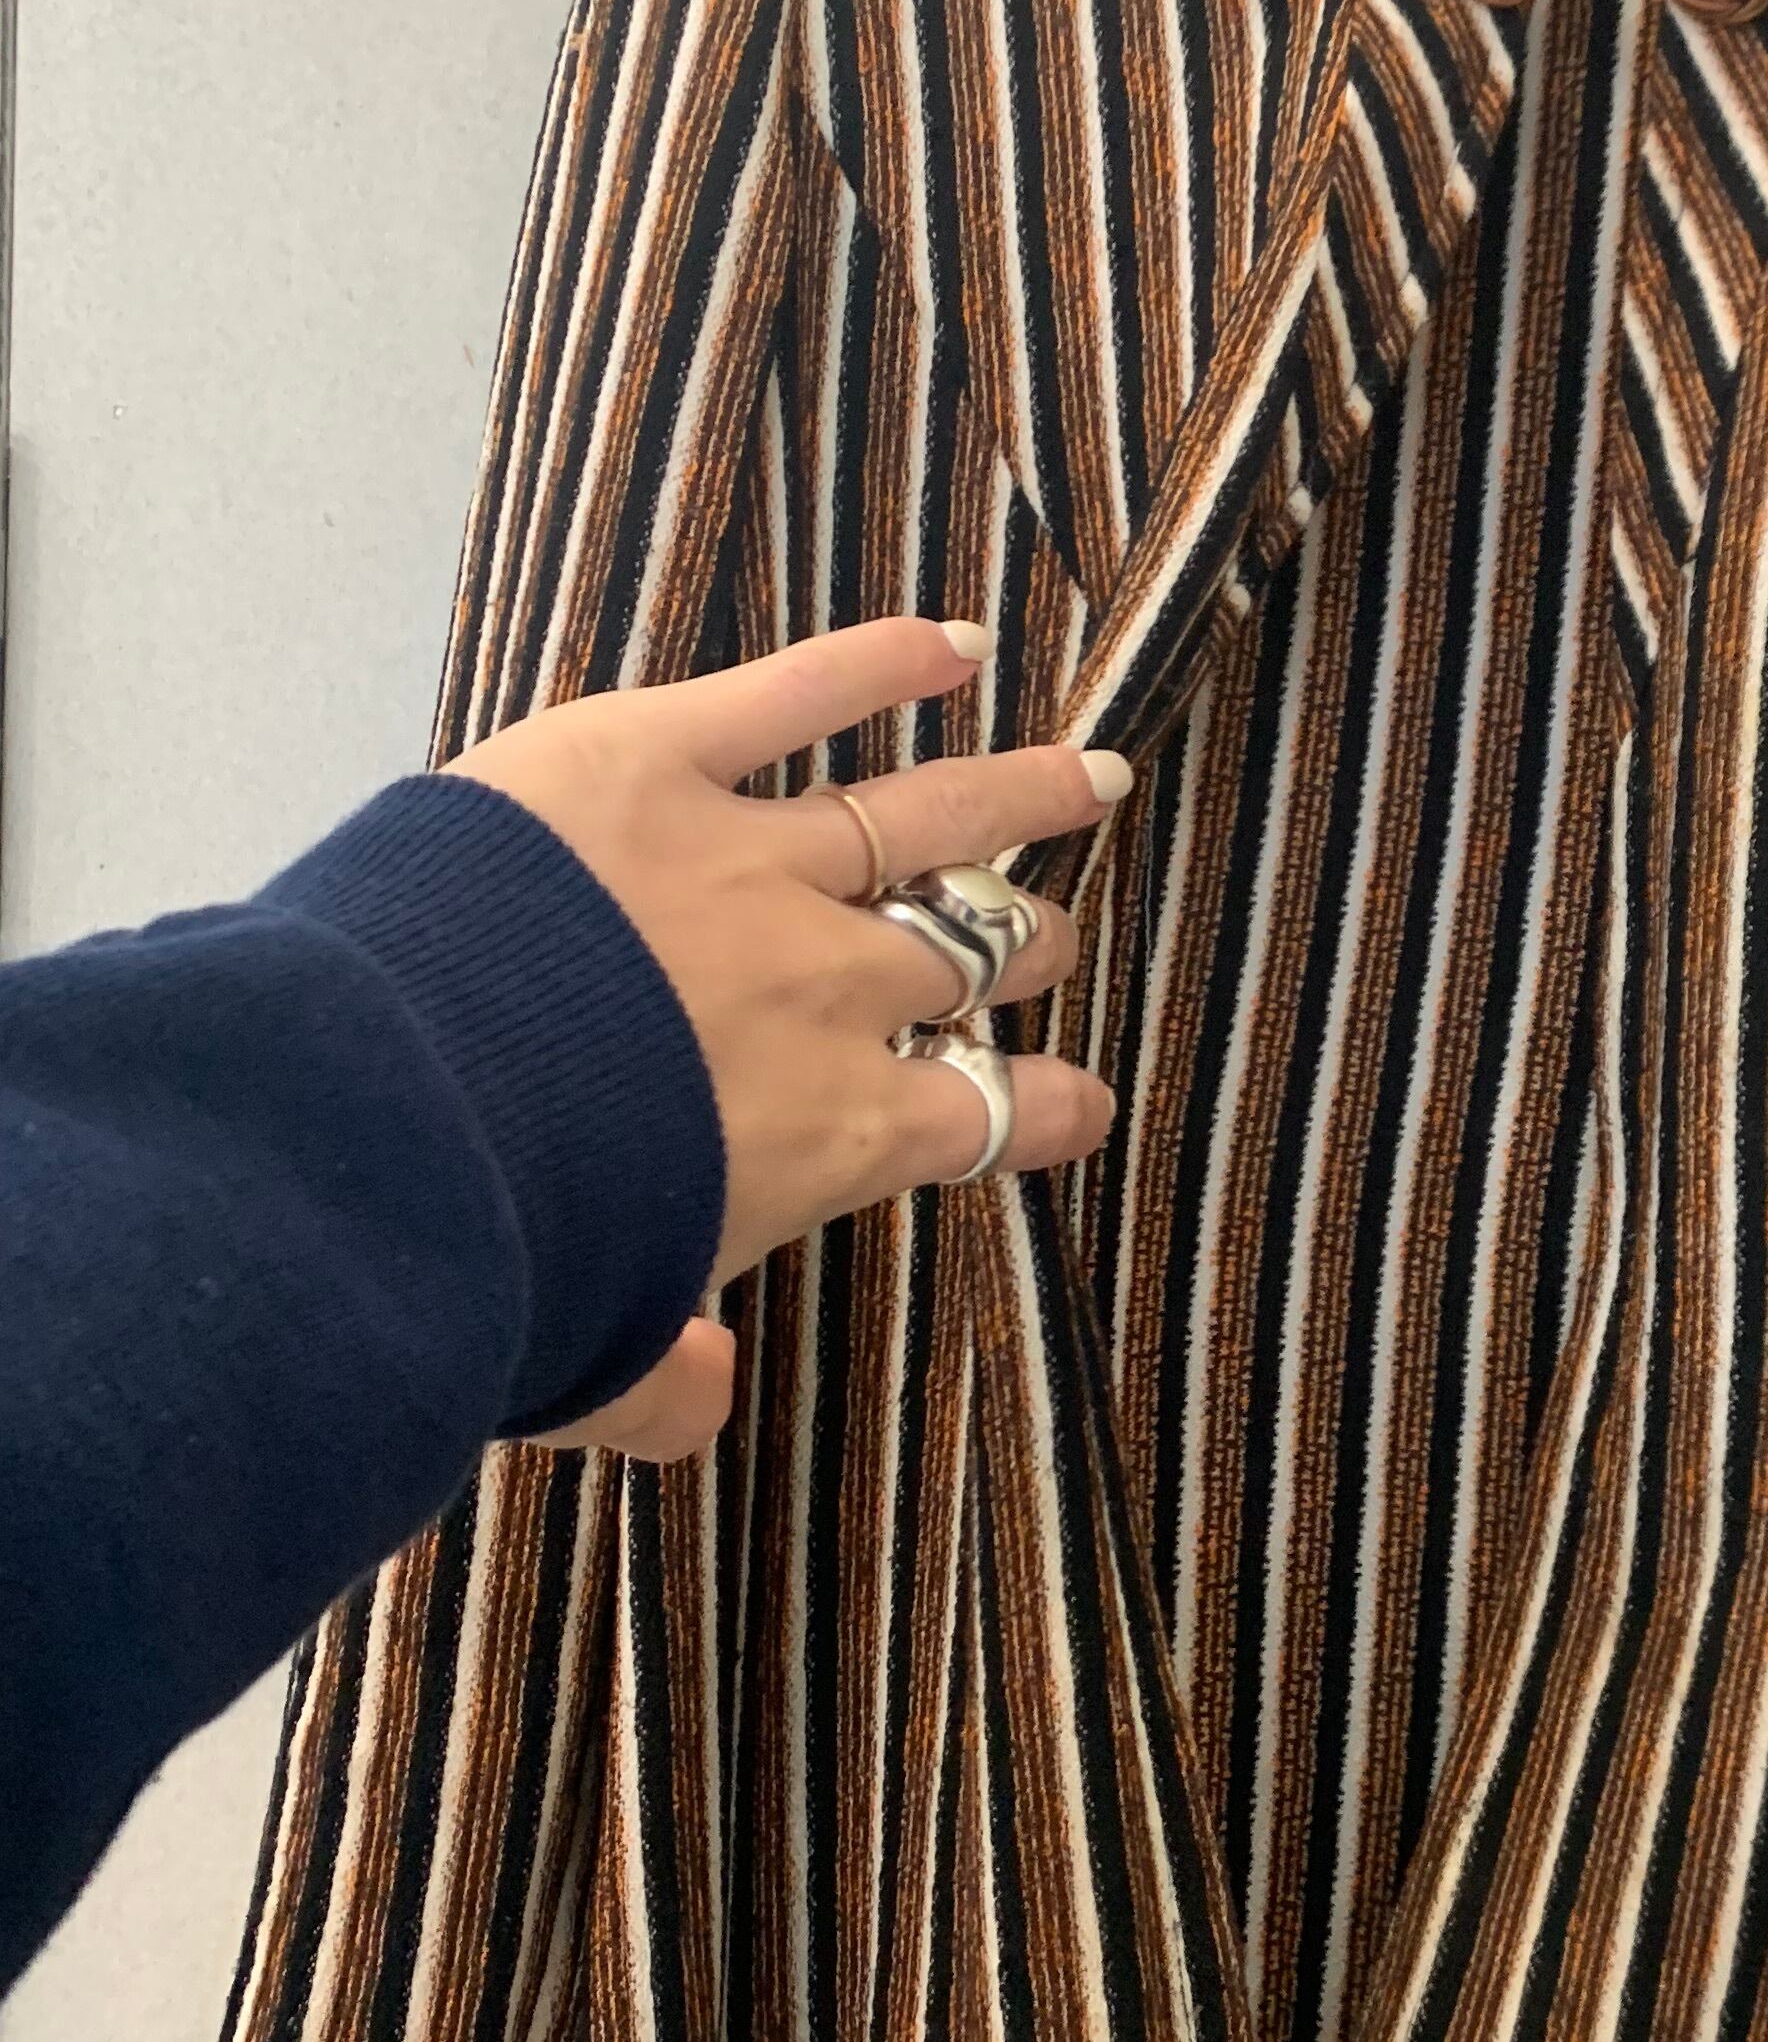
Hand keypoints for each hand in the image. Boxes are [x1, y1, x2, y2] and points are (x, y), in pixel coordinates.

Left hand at [444, 614, 1125, 1459]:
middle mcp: (824, 991)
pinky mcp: (656, 762)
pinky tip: (954, 643)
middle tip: (1050, 940)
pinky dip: (879, 661)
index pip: (981, 1118)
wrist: (399, 1125)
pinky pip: (792, 695)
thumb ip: (665, 1384)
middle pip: (959, 962)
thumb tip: (703, 1398)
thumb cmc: (501, 1258)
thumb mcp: (593, 1358)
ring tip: (1093, 775)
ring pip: (926, 819)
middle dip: (1020, 951)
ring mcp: (750, 864)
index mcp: (831, 1133)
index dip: (1044, 1111)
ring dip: (1019, 794)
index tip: (1083, 1103)